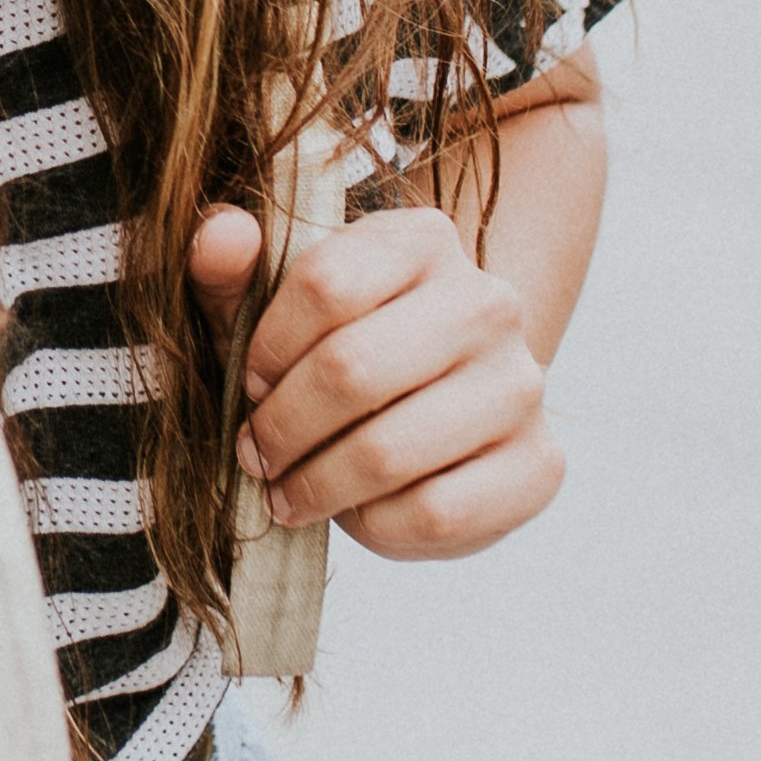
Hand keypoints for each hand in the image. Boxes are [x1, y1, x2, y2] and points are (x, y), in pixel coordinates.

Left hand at [188, 197, 559, 562]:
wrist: (437, 417)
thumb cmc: (338, 356)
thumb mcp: (273, 311)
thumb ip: (229, 269)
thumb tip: (220, 234)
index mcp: (423, 239)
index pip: (323, 284)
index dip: (266, 349)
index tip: (252, 383)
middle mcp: (489, 301)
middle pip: (351, 368)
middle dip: (282, 427)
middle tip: (257, 453)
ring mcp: (521, 384)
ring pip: (388, 450)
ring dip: (316, 485)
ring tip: (291, 491)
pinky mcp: (540, 465)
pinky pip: (436, 513)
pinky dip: (376, 526)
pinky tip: (358, 512)